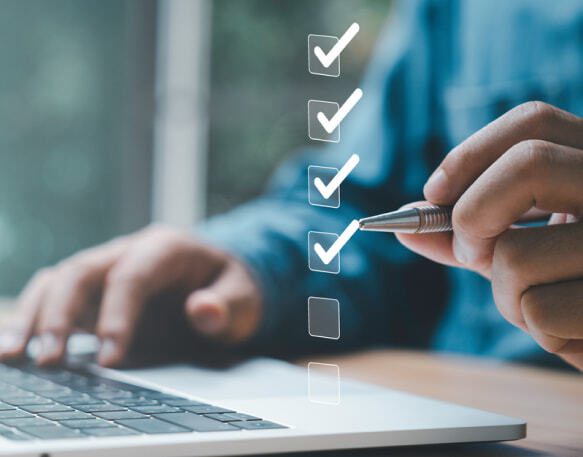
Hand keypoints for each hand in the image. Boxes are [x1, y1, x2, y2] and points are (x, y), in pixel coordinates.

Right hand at [0, 225, 262, 366]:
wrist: (221, 281)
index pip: (132, 275)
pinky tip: (16, 346)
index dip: (118, 314)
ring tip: (13, 354)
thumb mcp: (244, 297)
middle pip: (83, 271)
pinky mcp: (97, 291)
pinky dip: (34, 318)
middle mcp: (129, 251)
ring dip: (34, 315)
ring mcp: (108, 269)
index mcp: (167, 247)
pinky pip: (56, 297)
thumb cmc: (232, 287)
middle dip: (61, 313)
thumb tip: (202, 310)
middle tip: (49, 359)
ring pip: (59, 281)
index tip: (109, 358)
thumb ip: (228, 305)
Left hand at [396, 101, 582, 370]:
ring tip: (545, 306)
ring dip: (507, 294)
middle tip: (469, 253)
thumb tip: (404, 224)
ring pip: (517, 253)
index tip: (435, 193)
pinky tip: (571, 330)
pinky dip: (536, 329)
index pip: (534, 120)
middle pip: (528, 164)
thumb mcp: (520, 247)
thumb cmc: (568, 285)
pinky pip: (538, 310)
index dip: (470, 154)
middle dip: (471, 216)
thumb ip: (466, 232)